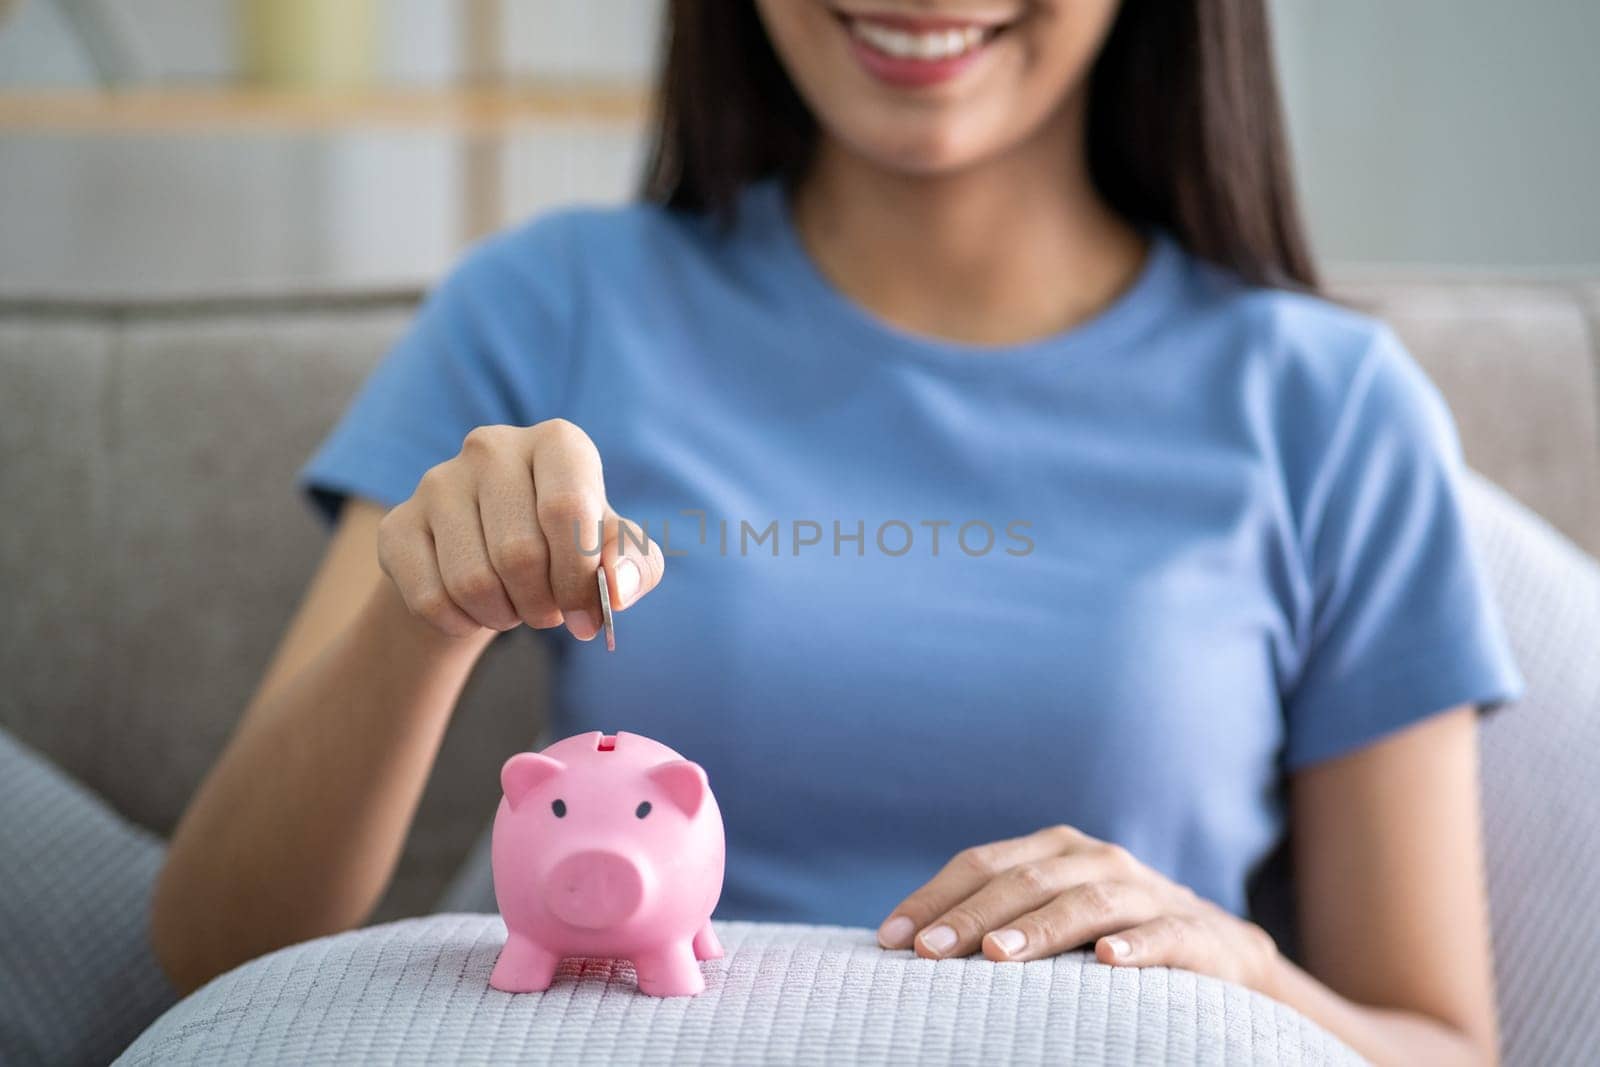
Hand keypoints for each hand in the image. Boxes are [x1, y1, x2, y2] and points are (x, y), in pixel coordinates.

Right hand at [377, 420, 664, 639]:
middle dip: (543, 604)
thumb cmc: (568, 550)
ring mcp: (438, 481)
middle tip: (548, 613)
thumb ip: (636, 567)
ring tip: (514, 606)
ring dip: (503, 616)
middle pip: (519, 553)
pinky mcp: (397, 523)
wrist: (494, 560)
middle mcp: (492, 447)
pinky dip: (461, 623)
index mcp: (557, 443)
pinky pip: (429, 598)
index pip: (566, 509)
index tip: (587, 614)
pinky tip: (474, 611)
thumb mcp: (616, 556)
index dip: (579, 577)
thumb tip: (617, 590)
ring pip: (472, 580)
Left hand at [877, 825, 1279, 991]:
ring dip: (1039, 929)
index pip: (982, 865)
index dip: (935, 898)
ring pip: (1086, 903)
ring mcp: (1149, 893)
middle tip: (927, 951)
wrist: (1224, 955)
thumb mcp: (1055, 920)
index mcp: (1056, 851)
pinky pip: (1163, 937)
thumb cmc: (1113, 939)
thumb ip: (998, 923)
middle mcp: (1098, 860)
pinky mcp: (1197, 933)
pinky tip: (1107, 963)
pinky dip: (1135, 946)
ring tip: (997, 957)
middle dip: (971, 916)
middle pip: (1025, 881)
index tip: (890, 939)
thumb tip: (910, 950)